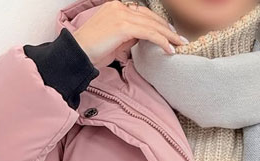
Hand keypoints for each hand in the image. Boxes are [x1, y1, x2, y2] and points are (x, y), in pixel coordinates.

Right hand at [72, 0, 187, 67]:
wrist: (78, 53)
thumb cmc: (92, 51)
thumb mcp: (114, 41)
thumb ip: (128, 36)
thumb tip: (141, 39)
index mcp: (116, 8)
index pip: (143, 14)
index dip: (158, 24)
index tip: (170, 33)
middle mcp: (119, 7)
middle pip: (150, 17)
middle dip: (167, 29)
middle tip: (180, 39)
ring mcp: (121, 15)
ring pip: (152, 25)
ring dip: (168, 35)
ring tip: (179, 44)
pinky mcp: (123, 26)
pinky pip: (148, 33)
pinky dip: (161, 41)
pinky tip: (169, 49)